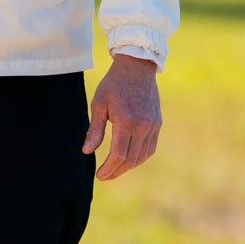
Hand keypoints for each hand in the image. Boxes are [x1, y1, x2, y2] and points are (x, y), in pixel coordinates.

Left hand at [83, 54, 161, 180]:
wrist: (137, 67)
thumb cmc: (113, 84)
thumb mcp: (99, 104)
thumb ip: (94, 130)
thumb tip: (86, 151)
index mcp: (126, 121)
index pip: (118, 155)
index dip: (108, 169)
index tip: (99, 175)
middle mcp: (143, 125)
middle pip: (131, 160)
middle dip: (117, 171)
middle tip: (105, 176)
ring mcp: (153, 125)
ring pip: (142, 156)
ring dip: (128, 166)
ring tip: (115, 169)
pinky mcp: (158, 123)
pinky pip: (150, 148)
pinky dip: (139, 157)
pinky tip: (128, 159)